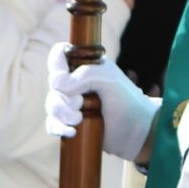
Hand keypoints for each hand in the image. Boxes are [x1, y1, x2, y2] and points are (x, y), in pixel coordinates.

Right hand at [45, 45, 160, 162]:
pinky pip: (52, 123)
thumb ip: (86, 75)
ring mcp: (72, 103)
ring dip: (62, 113)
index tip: (65, 78)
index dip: (57, 65)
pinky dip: (58, 127)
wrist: (137, 133)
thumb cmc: (128, 102)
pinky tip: (72, 132)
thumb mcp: (110, 80)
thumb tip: (59, 85)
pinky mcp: (70, 123)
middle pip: (53, 84)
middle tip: (82, 103)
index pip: (60, 54)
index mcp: (87, 67)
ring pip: (51, 104)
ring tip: (79, 119)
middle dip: (64, 97)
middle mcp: (77, 83)